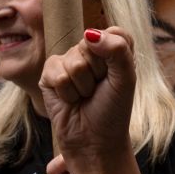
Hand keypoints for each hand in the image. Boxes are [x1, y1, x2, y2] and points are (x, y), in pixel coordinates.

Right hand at [39, 27, 136, 162]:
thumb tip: (90, 34)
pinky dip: (67, 92)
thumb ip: (118, 50)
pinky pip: (57, 74)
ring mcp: (68, 62)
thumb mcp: (126, 79)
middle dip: (97, 73)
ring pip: (74, 62)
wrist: (93, 140)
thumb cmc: (113, 110)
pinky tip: (70, 101)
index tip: (117, 76)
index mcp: (113, 50)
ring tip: (84, 97)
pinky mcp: (49, 75)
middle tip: (98, 90)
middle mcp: (90, 53)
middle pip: (90, 45)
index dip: (116, 55)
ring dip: (82, 86)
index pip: (115, 33)